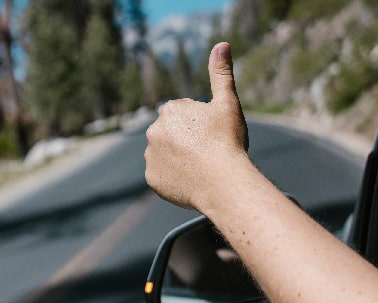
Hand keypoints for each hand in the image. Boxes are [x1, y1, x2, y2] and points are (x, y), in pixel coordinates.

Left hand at [144, 42, 248, 209]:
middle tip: (207, 152)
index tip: (212, 135)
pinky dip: (173, 178)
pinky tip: (191, 180)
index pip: (185, 116)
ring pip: (166, 155)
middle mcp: (153, 130)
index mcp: (170, 110)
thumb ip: (221, 74)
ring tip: (199, 167)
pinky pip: (163, 176)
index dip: (202, 126)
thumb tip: (221, 44)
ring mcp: (150, 156)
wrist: (223, 183)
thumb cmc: (227, 142)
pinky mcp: (152, 178)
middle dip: (186, 141)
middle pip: (173, 135)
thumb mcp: (227, 104)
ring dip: (178, 159)